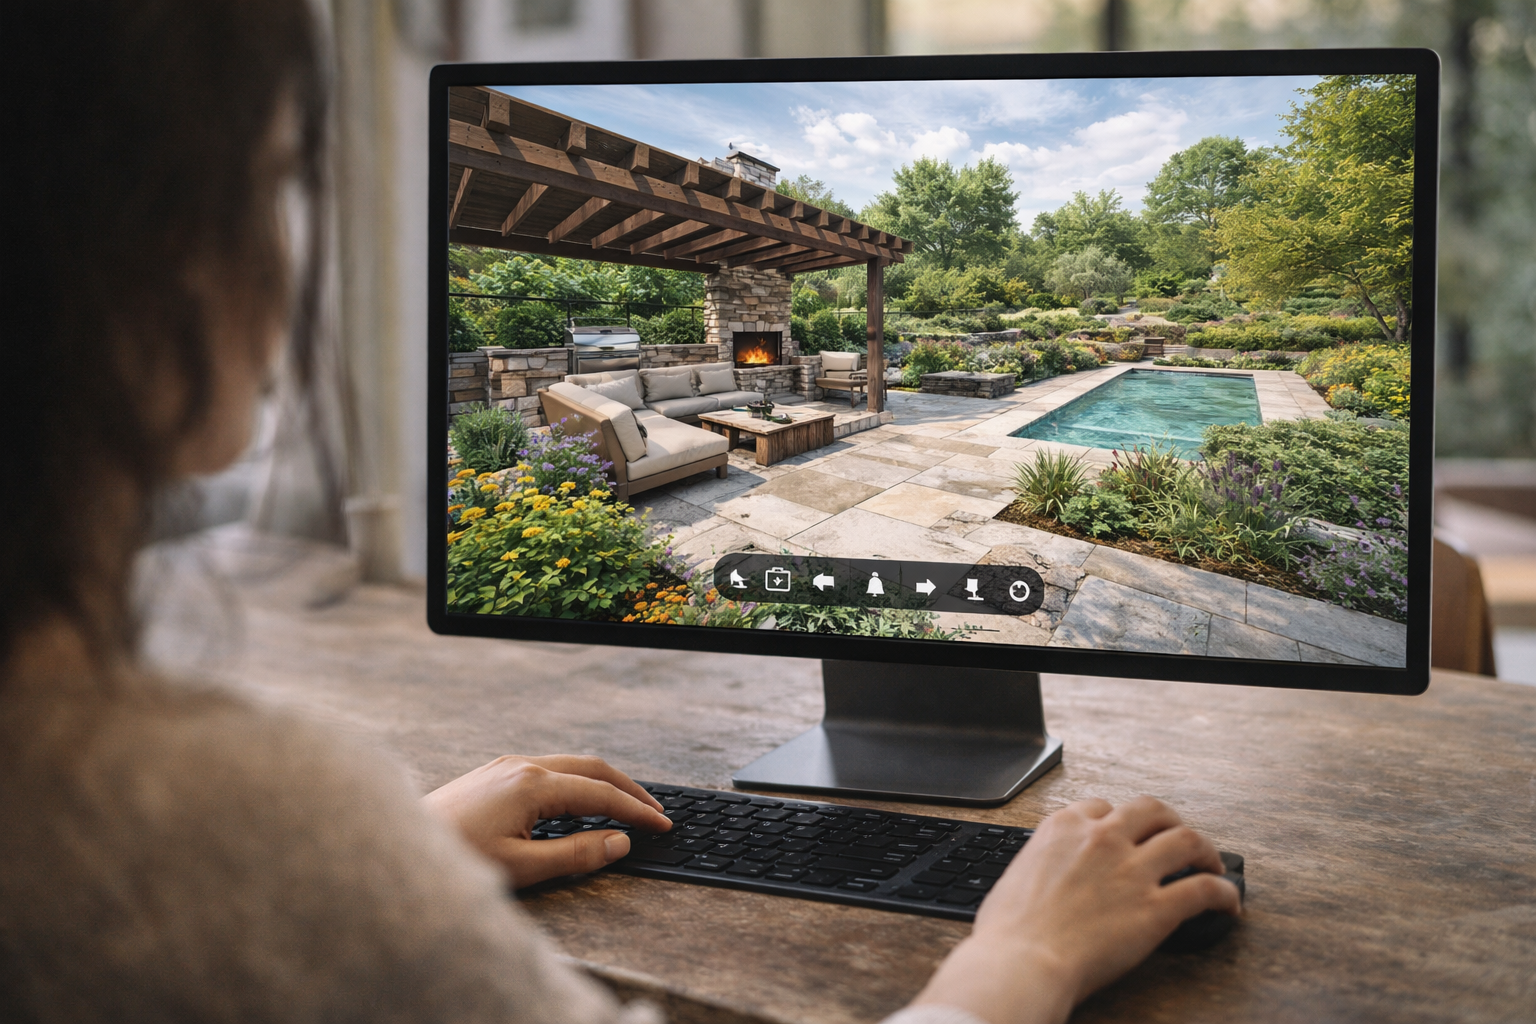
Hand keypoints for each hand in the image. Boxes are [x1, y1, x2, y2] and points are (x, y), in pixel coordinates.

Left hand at [422, 755, 670, 887]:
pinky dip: (578, 783)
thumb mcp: (521, 867)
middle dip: (627, 788)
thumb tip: (619, 842)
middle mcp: (522, 766)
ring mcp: (506, 766)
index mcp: (533, 785)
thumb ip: (576, 854)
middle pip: (592, 768)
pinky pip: (549, 769)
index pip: (600, 794)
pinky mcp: (494, 773)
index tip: (661, 824)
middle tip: (655, 811)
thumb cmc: (454, 859)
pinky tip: (580, 802)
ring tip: (625, 806)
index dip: (636, 811)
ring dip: (603, 783)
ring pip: (571, 765)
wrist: (398, 850)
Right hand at [913, 796, 1241, 1023]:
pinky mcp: (1157, 908)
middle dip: (1168, 820)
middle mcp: (1102, 838)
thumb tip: (1049, 873)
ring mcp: (1132, 870)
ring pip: (1186, 838)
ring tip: (1212, 862)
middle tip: (1176, 836)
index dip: (1118, 820)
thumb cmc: (1009, 931)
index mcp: (1063, 828)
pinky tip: (1229, 903)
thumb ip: (1042, 862)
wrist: (1022, 961)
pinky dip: (1225, 893)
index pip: (1102, 807)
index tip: (1125, 833)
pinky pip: (1205, 890)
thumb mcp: (1016, 874)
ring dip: (1205, 848)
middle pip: (1151, 809)